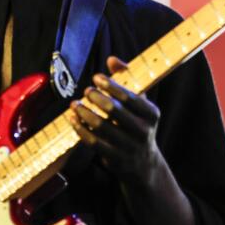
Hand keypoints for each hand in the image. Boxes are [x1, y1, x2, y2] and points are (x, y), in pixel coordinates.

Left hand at [68, 56, 162, 184]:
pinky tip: (73, 119)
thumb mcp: (139, 103)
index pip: (130, 97)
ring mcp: (128, 147)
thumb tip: (112, 59)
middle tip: (86, 90)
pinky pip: (93, 142)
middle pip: (114, 110)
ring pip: (101, 126)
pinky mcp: (114, 158)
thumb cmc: (137, 124)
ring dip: (84, 112)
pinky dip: (80, 129)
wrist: (144, 164)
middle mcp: (142, 131)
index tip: (96, 78)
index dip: (111, 85)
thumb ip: (126, 79)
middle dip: (96, 97)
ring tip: (74, 104)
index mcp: (151, 114)